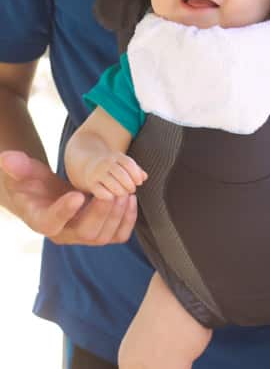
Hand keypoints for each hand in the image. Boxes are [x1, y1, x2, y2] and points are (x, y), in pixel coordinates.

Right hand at [0, 150, 137, 244]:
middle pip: (85, 233)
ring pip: (103, 236)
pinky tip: (131, 200)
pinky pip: (116, 236)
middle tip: (113, 192)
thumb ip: (17, 166)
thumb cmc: (30, 183)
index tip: (77, 195)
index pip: (51, 223)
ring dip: (118, 216)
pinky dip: (127, 221)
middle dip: (101, 213)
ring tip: (126, 193)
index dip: (64, 212)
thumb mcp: (22, 172)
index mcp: (42, 220)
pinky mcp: (98, 232)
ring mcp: (82, 235)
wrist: (43, 195)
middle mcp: (63, 232)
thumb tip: (6, 157)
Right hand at [86, 152, 146, 199]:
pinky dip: (108, 196)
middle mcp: (106, 163)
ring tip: (124, 194)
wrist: (88, 163)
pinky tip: (112, 197)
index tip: (140, 182)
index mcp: (116, 156)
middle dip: (129, 184)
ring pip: (111, 183)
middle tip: (132, 189)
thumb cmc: (111, 166)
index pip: (128, 163)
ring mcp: (97, 173)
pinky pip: (100, 191)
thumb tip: (144, 177)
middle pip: (120, 173)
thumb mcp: (123, 163)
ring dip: (120, 191)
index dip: (136, 174)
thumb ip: (135, 169)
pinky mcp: (90, 183)